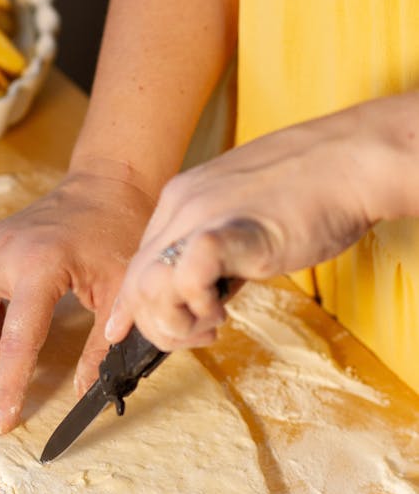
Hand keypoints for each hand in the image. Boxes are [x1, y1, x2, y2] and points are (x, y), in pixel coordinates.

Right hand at [0, 172, 154, 432]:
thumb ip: (101, 346)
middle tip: (13, 361)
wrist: (109, 184)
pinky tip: (1, 311)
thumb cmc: (121, 232)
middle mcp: (4, 253)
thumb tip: (81, 392)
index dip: (7, 386)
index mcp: (41, 266)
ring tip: (7, 336)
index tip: (1, 422)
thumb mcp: (122, 292)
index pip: (16, 340)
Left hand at [104, 101, 400, 349]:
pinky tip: (224, 310)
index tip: (152, 333)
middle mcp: (182, 204)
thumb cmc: (315, 190)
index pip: (138, 264)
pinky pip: (186, 277)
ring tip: (212, 324)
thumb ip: (216, 249)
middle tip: (201, 334)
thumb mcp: (246, 217)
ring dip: (174, 321)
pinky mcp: (233, 231)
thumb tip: (203, 291)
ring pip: (148, 285)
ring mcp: (203, 215)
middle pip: (136, 283)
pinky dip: (196, 305)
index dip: (139, 309)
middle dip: (159, 325)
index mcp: (181, 198)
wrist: (356, 159)